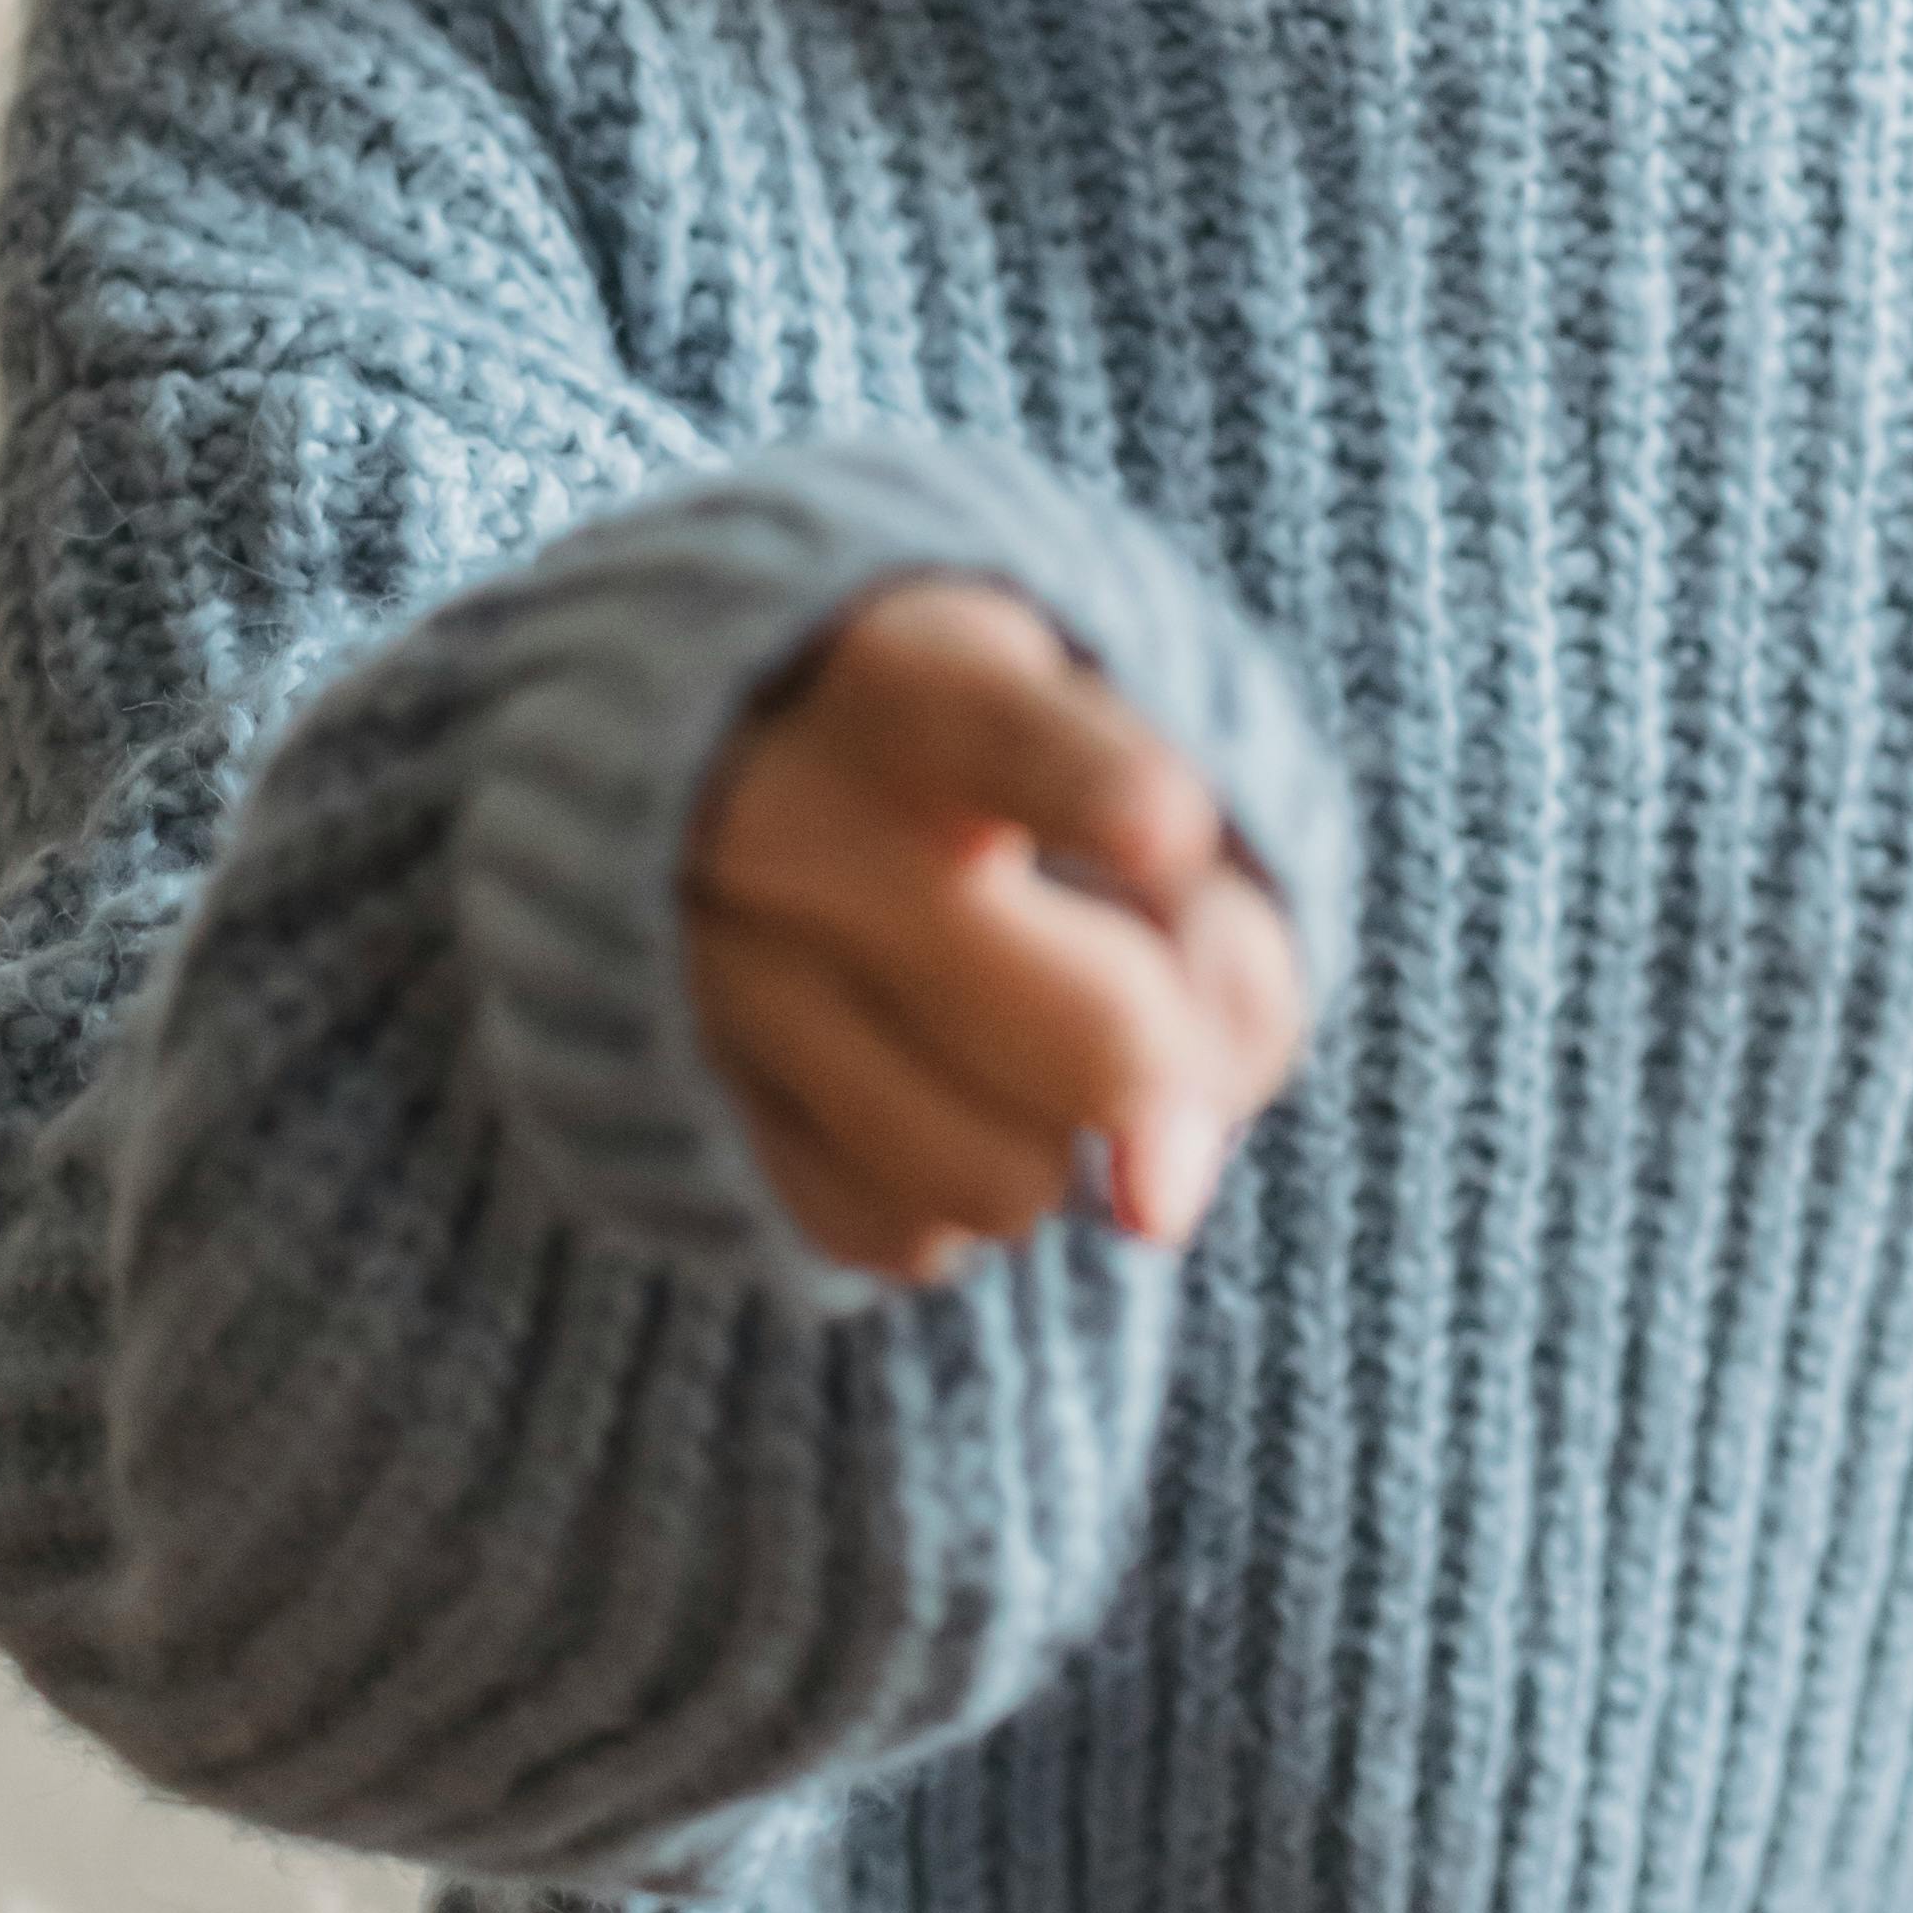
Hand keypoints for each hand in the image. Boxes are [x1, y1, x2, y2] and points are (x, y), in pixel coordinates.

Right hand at [680, 569, 1311, 1286]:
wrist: (722, 763)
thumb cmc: (998, 769)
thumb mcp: (1123, 759)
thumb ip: (1221, 938)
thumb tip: (1159, 1203)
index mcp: (909, 679)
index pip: (1007, 736)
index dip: (1099, 789)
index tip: (1170, 827)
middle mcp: (784, 818)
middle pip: (1084, 1027)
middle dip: (1164, 1058)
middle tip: (1154, 1022)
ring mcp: (718, 969)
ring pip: (1002, 1172)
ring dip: (1061, 1141)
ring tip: (1020, 1042)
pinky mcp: (691, 1097)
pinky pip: (902, 1233)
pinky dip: (954, 1196)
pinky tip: (930, 1089)